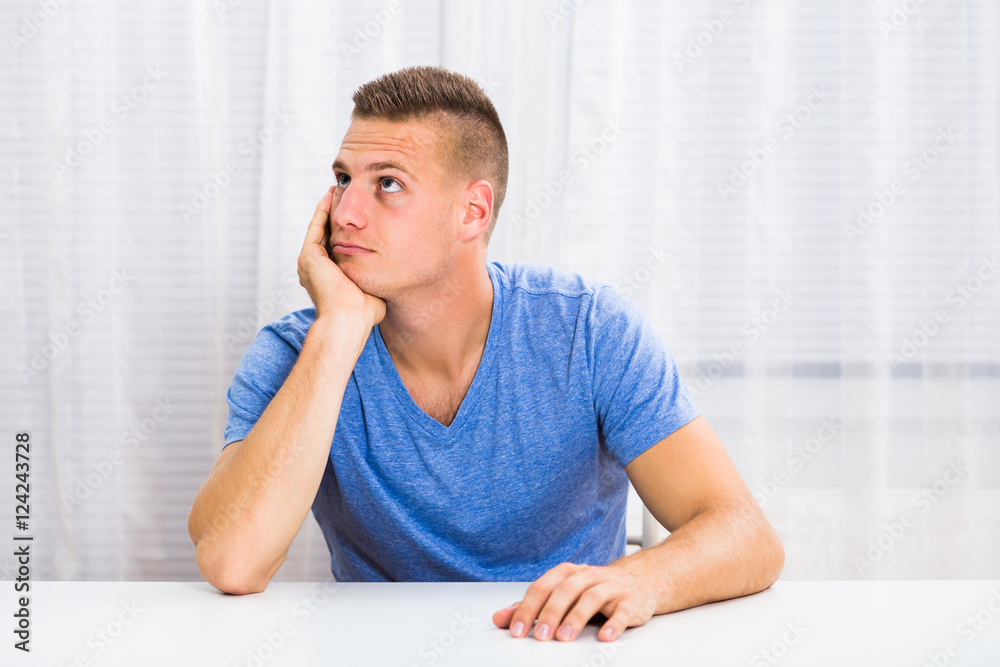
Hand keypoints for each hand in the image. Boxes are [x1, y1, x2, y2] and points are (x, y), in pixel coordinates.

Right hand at [297, 186, 384, 328]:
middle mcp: (315, 269)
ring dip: (327, 208)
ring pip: (319, 227)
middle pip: (326, 234)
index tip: (355, 216)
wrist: (349, 320)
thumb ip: (376, 280)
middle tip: (343, 195)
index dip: (345, 231)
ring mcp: (310, 262)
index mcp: (329, 277)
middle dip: (335, 214)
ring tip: (336, 189)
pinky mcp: (309, 256)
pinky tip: (330, 195)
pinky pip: (316, 226)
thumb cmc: (364, 314)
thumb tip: (390, 275)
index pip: (336, 247)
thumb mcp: (372, 292)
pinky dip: (322, 210)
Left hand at [492, 562, 658, 641]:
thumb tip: (500, 618)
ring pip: (592, 597)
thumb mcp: (561, 594)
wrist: (639, 581)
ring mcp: (610, 587)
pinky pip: (622, 611)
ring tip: (565, 637)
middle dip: (551, 613)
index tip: (517, 630)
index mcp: (567, 573)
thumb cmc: (594, 589)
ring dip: (576, 617)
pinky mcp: (630, 600)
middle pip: (565, 590)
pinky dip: (614, 623)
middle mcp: (587, 576)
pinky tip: (605, 636)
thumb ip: (532, 606)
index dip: (527, 609)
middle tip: (541, 636)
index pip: (542, 587)